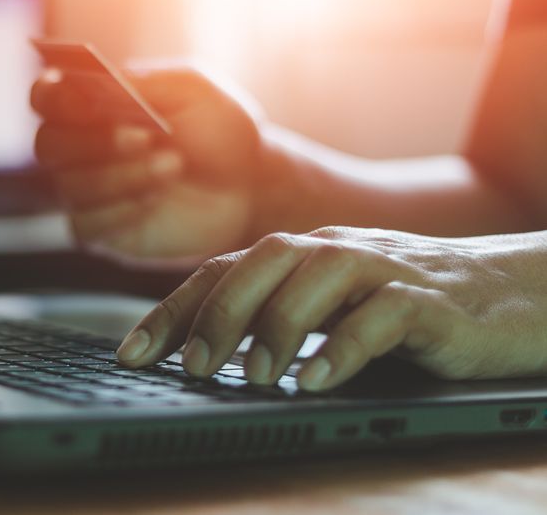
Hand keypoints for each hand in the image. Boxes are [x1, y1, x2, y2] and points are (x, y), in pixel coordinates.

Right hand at [31, 67, 263, 259]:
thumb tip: (95, 84)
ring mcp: (88, 192)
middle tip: (146, 138)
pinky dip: (119, 211)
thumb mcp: (191, 91)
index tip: (87, 101)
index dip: (55, 98)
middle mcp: (80, 147)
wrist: (250, 184)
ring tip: (172, 166)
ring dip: (121, 176)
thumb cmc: (218, 129)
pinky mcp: (103, 231)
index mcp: (93, 103)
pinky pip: (87, 225)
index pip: (46, 97)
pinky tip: (155, 200)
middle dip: (95, 142)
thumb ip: (144, 84)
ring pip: (71, 186)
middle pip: (48, 145)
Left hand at [116, 226, 546, 389]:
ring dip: (277, 328)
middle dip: (216, 315)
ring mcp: (380, 268)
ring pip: (316, 279)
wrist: (502, 292)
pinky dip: (345, 346)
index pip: (220, 272)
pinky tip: (318, 380)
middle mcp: (330, 251)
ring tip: (251, 377)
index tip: (131, 354)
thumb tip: (197, 353)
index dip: (170, 311)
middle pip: (260, 264)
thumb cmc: (397, 304)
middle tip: (187, 367)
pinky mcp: (427, 300)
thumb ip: (272, 316)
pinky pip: (380, 316)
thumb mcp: (325, 307)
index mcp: (297, 255)